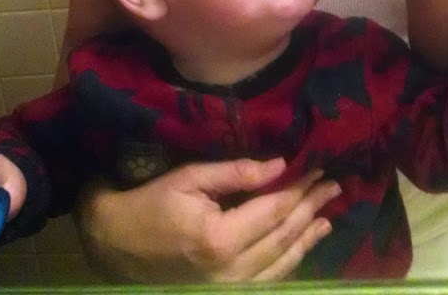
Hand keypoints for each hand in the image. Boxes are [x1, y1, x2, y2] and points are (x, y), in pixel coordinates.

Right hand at [78, 157, 338, 282]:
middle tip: (333, 187)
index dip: (299, 189)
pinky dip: (289, 262)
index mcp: (220, 238)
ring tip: (327, 217)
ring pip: (280, 263)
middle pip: (283, 237)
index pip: (273, 210)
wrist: (113, 244)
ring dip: (306, 238)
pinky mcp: (223, 293)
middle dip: (310, 209)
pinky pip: (266, 281)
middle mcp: (229, 271)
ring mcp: (227, 288)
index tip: (319, 169)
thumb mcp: (189, 178)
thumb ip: (236, 173)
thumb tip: (279, 165)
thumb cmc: (149, 203)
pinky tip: (302, 246)